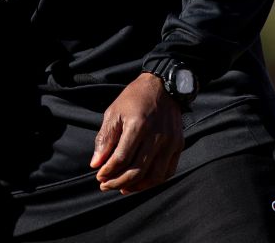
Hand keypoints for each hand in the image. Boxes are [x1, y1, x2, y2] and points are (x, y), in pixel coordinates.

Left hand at [90, 72, 184, 193]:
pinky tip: (141, 183)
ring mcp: (170, 142)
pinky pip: (167, 172)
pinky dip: (153, 181)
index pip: (121, 158)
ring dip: (136, 186)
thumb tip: (96, 164)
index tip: (99, 177)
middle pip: (137, 171)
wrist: (162, 86)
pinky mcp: (178, 145)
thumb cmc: (134, 98)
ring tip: (122, 188)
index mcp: (138, 125)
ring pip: (154, 176)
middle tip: (106, 186)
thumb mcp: (113, 112)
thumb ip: (105, 139)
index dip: (108, 171)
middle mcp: (157, 136)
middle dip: (118, 182)